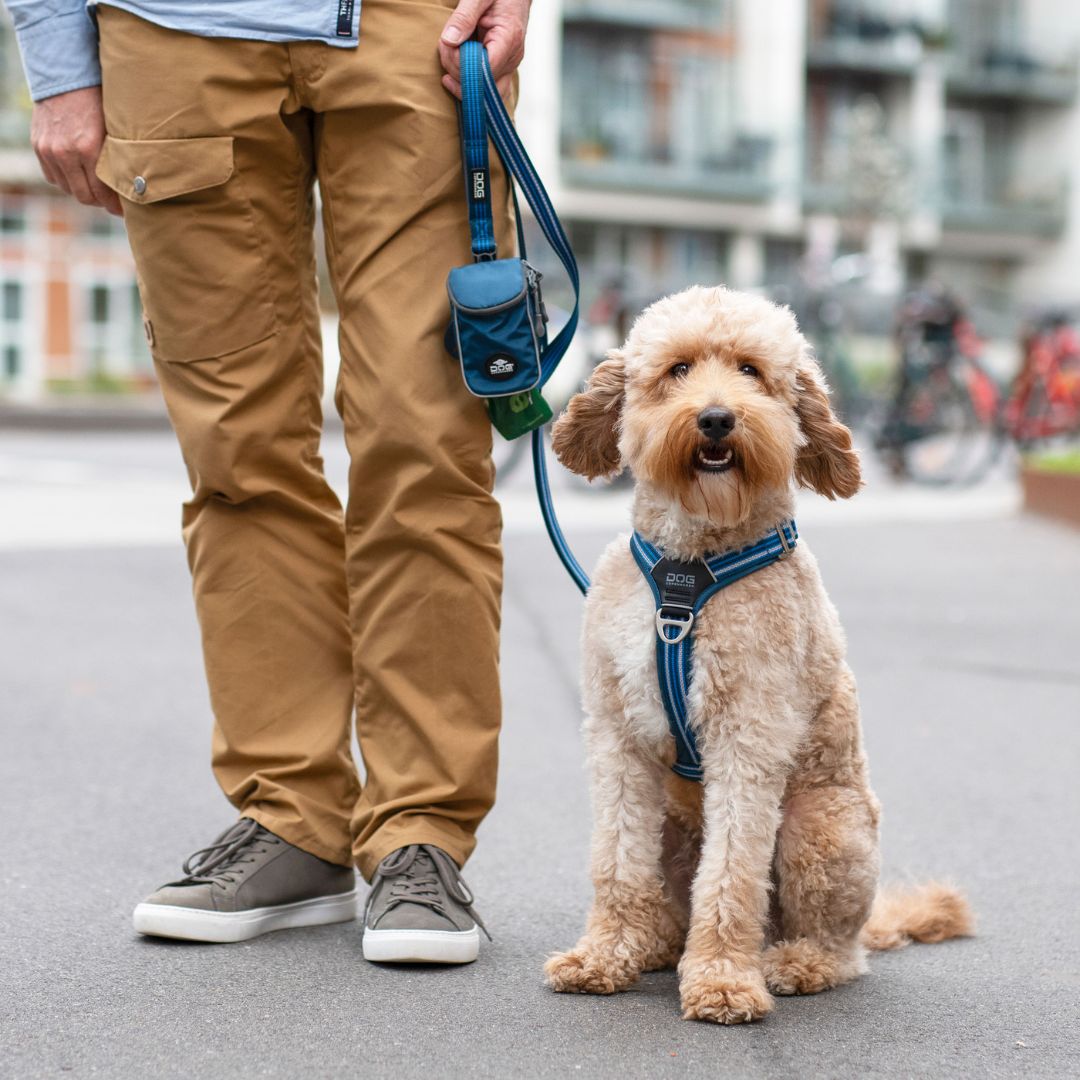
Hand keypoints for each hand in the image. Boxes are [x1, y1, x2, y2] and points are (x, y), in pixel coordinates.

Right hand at [31, 86, 121, 216]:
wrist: (66, 74)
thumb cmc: (99, 100)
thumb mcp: (115, 129)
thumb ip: (118, 157)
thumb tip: (134, 185)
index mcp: (88, 148)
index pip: (102, 193)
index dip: (114, 206)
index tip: (124, 211)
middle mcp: (65, 152)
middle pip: (84, 196)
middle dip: (100, 202)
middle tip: (112, 202)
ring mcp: (49, 149)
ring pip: (68, 188)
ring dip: (82, 191)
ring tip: (96, 188)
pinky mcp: (39, 145)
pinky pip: (52, 177)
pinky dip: (65, 180)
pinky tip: (78, 176)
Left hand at [439, 0, 529, 99]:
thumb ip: (464, 16)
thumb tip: (449, 40)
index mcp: (508, 39)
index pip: (484, 70)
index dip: (461, 64)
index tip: (447, 45)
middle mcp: (512, 58)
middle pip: (483, 85)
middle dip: (457, 71)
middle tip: (445, 46)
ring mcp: (509, 66)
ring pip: (485, 93)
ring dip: (461, 80)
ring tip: (449, 56)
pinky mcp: (503, 69)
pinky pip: (487, 89)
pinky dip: (469, 85)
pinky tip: (454, 76)